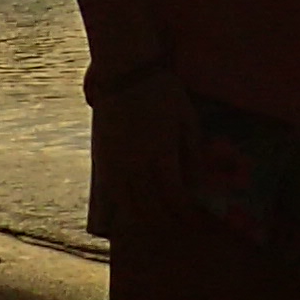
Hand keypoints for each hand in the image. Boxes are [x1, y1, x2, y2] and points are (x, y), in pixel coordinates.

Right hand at [90, 64, 198, 228]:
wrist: (125, 71)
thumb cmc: (163, 92)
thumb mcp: (188, 119)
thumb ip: (194, 154)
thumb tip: (198, 186)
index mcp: (162, 153)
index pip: (174, 196)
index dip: (184, 213)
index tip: (194, 220)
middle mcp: (137, 163)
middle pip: (150, 206)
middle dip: (165, 222)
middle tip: (177, 227)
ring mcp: (115, 163)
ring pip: (126, 205)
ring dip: (142, 221)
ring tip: (155, 225)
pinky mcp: (101, 159)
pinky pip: (108, 193)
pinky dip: (119, 209)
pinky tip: (128, 216)